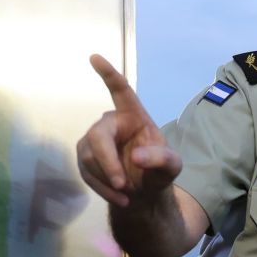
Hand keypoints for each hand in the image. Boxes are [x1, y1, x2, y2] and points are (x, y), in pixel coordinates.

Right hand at [76, 54, 183, 207]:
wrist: (144, 191)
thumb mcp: (172, 166)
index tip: (95, 57)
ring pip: (90, 158)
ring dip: (108, 180)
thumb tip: (135, 157)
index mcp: (133, 115)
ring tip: (128, 193)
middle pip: (97, 137)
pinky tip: (121, 199)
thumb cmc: (159, 170)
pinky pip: (86, 174)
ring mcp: (93, 141)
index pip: (121, 91)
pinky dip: (104, 190)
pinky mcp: (84, 158)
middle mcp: (110, 123)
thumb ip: (161, 159)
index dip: (109, 74)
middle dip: (108, 163)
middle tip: (123, 185)